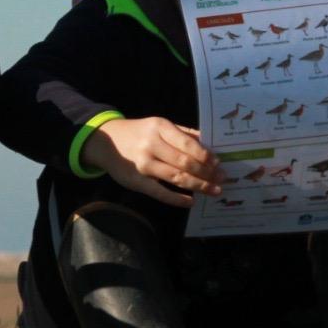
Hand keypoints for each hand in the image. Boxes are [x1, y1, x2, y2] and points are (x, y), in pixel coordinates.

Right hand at [80, 117, 224, 208]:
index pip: (187, 143)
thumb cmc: (139, 133)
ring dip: (198, 185)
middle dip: (206, 173)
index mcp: (160, 127)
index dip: (205, 155)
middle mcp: (151, 144)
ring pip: (176, 177)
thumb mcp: (159, 126)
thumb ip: (183, 133)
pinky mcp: (137, 181)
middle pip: (184, 162)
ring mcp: (143, 164)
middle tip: (222, 179)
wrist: (105, 141)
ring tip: (214, 190)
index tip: (218, 163)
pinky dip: (177, 199)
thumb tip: (210, 143)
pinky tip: (191, 201)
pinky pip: (160, 192)